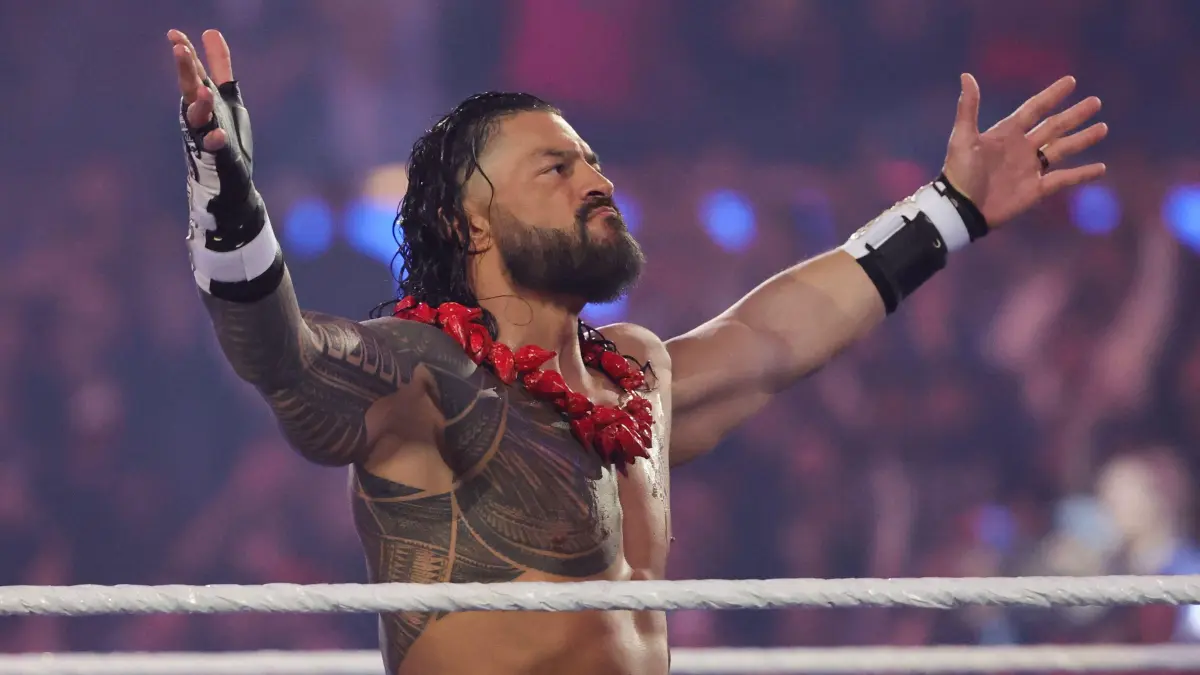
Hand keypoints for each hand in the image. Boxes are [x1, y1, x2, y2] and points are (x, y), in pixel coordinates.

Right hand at [168, 29, 257, 231]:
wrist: (230, 178)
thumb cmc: (225, 134)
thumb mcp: (226, 95)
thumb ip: (220, 65)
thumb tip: (210, 31)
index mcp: (201, 98)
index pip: (192, 72)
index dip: (185, 53)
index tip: (175, 34)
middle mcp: (199, 115)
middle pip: (189, 89)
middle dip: (185, 70)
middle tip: (180, 49)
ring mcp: (205, 135)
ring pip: (197, 117)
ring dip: (200, 104)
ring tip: (205, 91)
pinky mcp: (217, 155)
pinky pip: (213, 147)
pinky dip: (214, 139)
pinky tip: (219, 133)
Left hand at [942, 74, 1107, 226]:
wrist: (960, 209)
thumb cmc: (958, 173)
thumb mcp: (963, 138)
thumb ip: (968, 108)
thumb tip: (967, 75)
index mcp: (1006, 133)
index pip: (1034, 109)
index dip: (1052, 95)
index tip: (1071, 81)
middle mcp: (1021, 148)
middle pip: (1054, 126)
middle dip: (1075, 115)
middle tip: (1096, 102)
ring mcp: (1030, 169)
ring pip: (1063, 149)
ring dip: (1083, 139)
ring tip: (1103, 127)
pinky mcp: (1035, 189)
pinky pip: (1064, 179)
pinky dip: (1083, 174)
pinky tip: (1101, 168)